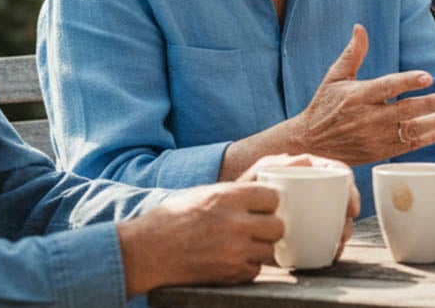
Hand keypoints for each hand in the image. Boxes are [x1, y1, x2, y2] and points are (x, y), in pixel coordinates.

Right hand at [118, 181, 282, 295]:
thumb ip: (249, 179)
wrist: (145, 251)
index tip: (257, 207)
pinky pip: (256, 270)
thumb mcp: (209, 191)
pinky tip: (230, 258)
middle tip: (250, 228)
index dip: (267, 203)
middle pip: (277, 225)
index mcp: (227, 196)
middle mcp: (234, 223)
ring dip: (259, 248)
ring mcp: (234, 251)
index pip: (273, 197)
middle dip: (267, 227)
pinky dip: (247, 266)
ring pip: (270, 250)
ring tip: (239, 244)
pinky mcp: (230, 274)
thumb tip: (289, 160)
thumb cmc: (177, 217)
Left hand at [237, 153, 360, 261]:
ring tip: (337, 246)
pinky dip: (332, 244)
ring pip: (336, 218)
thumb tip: (304, 161)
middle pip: (341, 199)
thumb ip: (275, 165)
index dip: (351, 189)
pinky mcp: (305, 228)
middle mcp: (312, 189)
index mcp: (305, 171)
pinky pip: (325, 235)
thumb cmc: (241, 192)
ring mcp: (310, 209)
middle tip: (343, 233)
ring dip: (343, 232)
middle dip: (348, 217)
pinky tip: (330, 253)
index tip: (352, 209)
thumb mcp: (257, 176)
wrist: (227, 220)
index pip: (338, 173)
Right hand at [292, 24, 434, 163]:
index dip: (407, 82)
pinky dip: (431, 138)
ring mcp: (375, 137)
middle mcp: (367, 118)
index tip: (427, 77)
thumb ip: (353, 53)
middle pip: (404, 111)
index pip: (387, 87)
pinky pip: (410, 146)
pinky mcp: (380, 152)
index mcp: (357, 96)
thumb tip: (360, 27)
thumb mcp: (335, 77)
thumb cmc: (324, 106)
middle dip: (430, 105)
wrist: (311, 143)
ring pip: (411, 130)